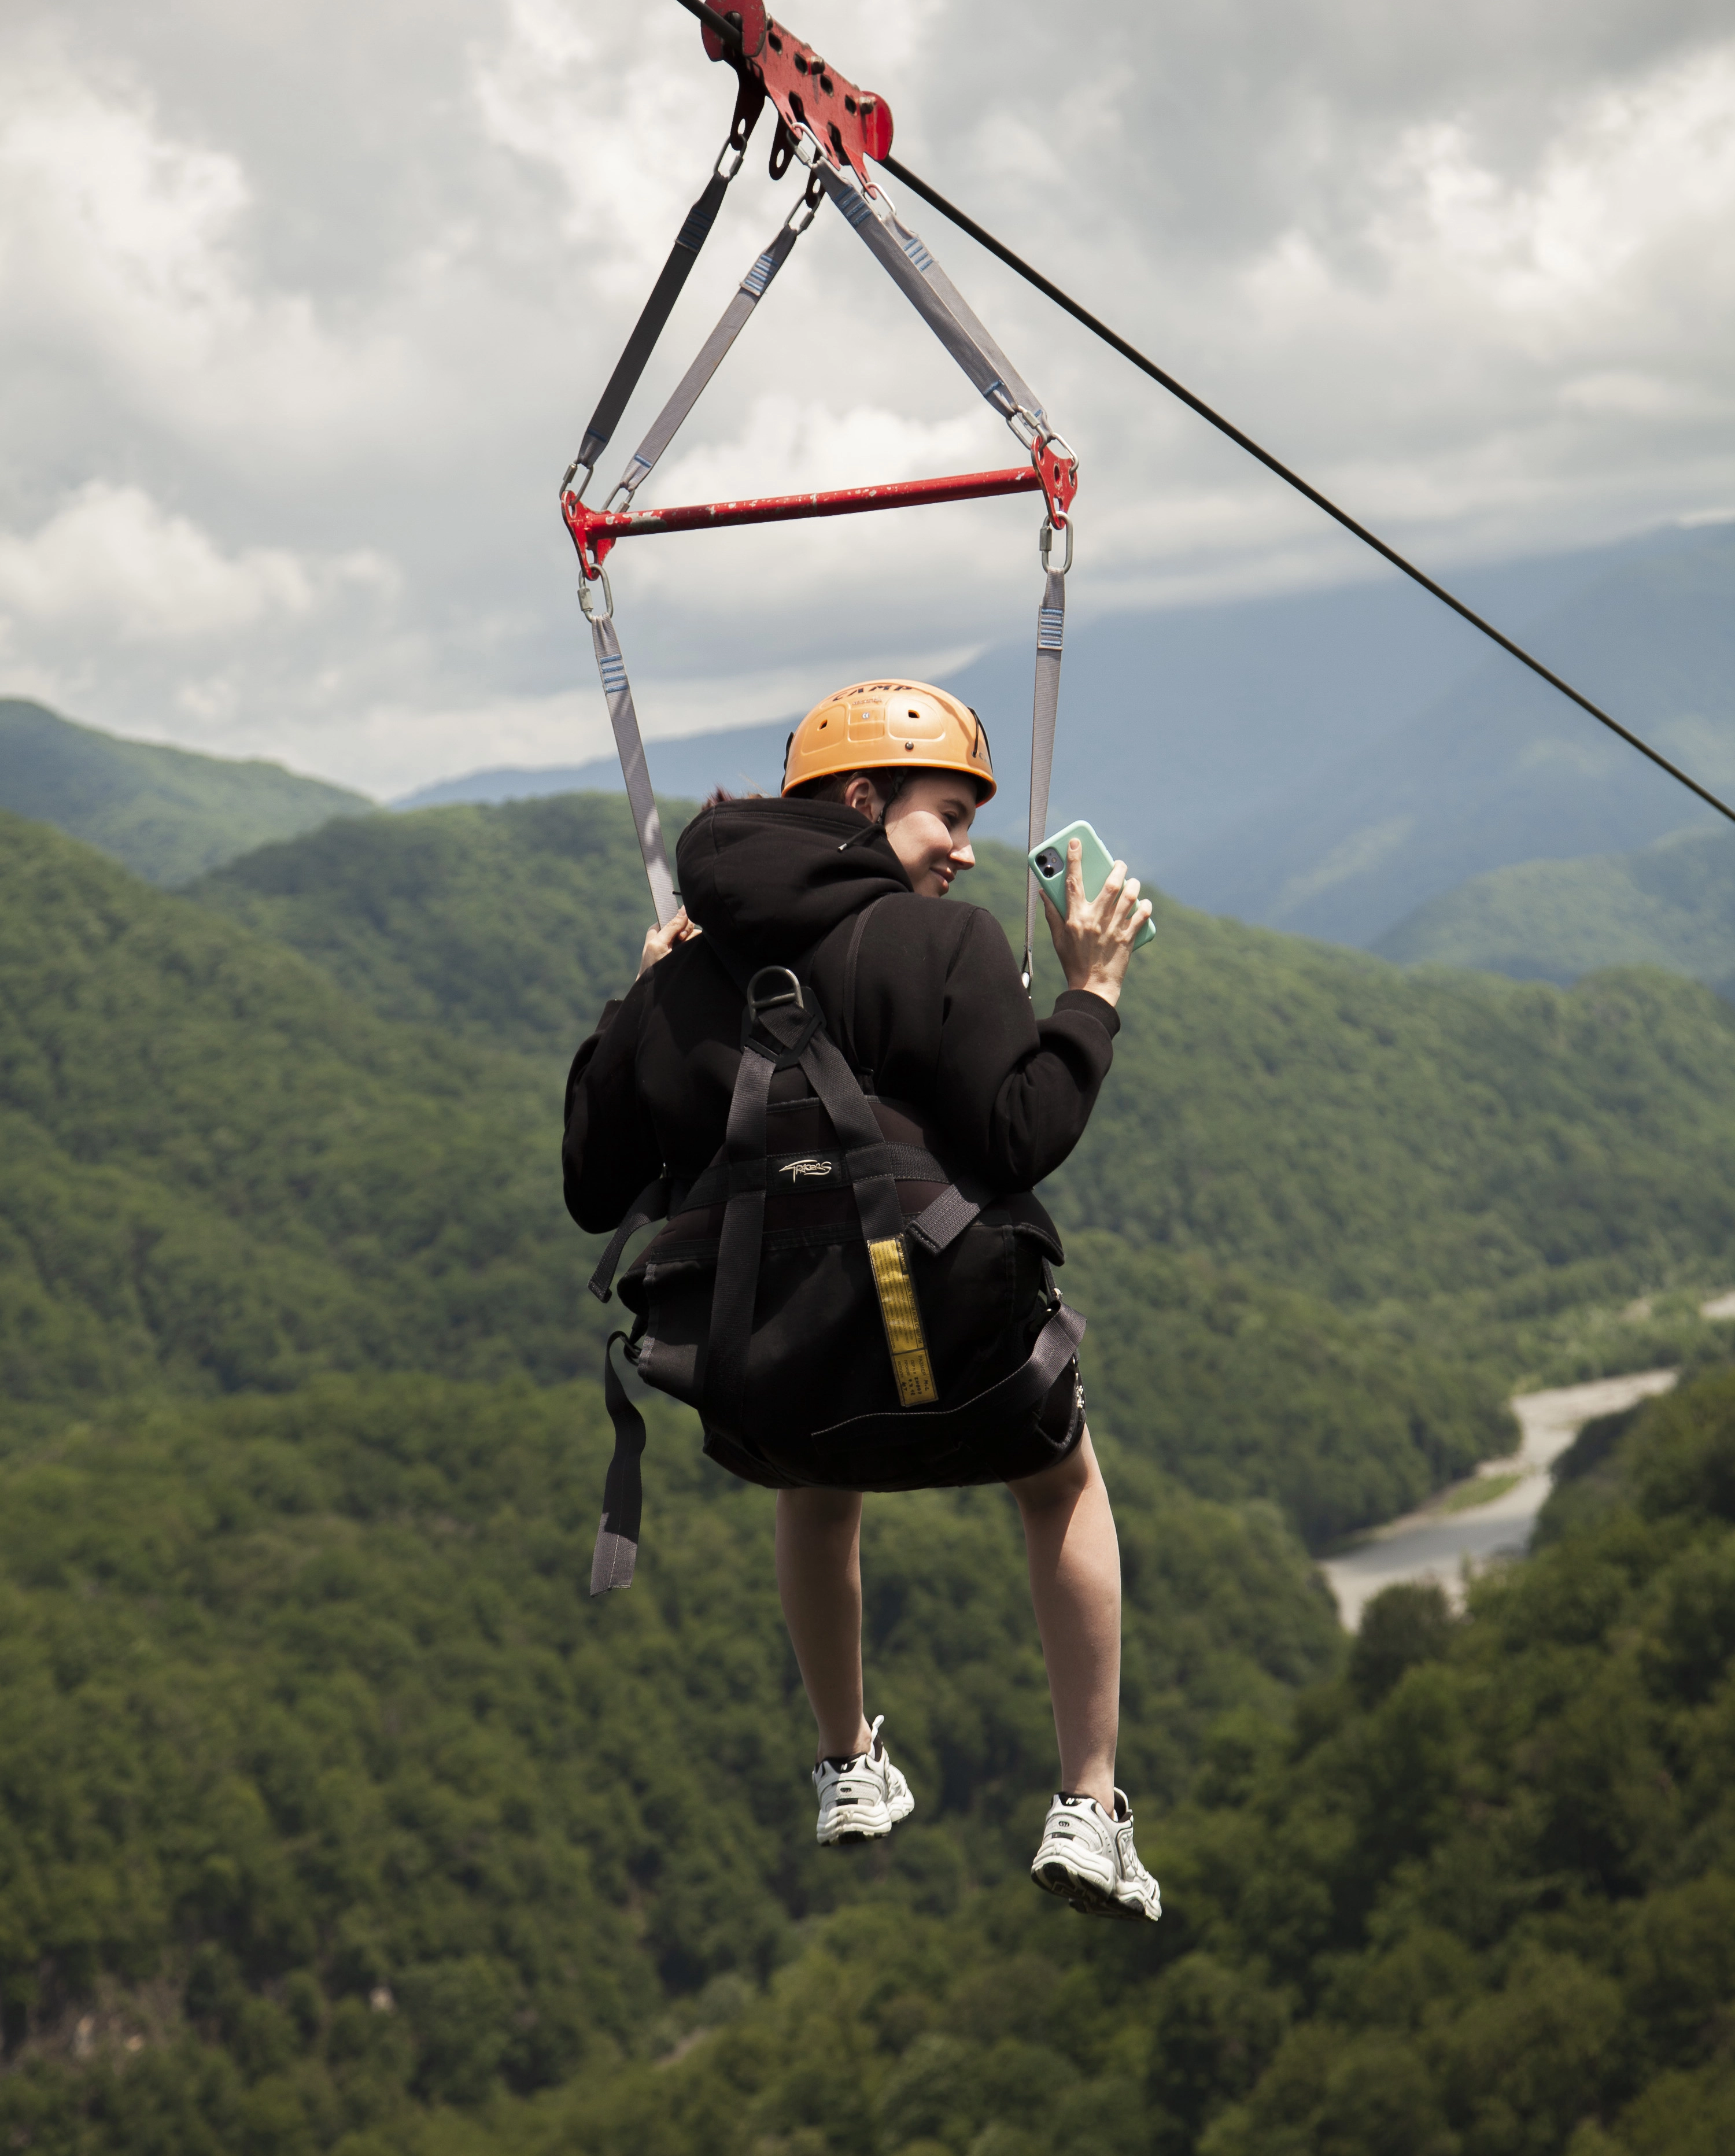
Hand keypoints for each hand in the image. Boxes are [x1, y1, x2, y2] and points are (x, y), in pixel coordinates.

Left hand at [636, 906, 699, 977]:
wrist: (656, 989)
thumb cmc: (652, 967)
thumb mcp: (659, 944)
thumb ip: (672, 926)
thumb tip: (684, 909)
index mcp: (659, 929)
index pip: (676, 915)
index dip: (680, 923)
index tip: (679, 935)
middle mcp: (669, 934)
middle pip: (687, 924)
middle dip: (686, 934)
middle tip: (679, 945)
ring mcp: (678, 944)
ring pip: (694, 934)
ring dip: (691, 943)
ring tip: (681, 954)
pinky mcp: (685, 952)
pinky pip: (696, 944)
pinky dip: (695, 948)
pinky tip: (688, 955)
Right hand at [1041, 838, 1151, 1006]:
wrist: (1093, 988)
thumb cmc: (1073, 962)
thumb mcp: (1058, 938)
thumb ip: (1052, 913)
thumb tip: (1044, 892)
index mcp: (1075, 918)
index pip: (1073, 881)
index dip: (1073, 859)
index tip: (1076, 842)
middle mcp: (1095, 920)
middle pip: (1110, 884)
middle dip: (1117, 869)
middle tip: (1119, 864)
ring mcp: (1114, 929)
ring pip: (1129, 896)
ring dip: (1133, 885)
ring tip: (1133, 882)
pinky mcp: (1128, 938)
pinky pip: (1142, 915)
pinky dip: (1145, 906)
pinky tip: (1143, 902)